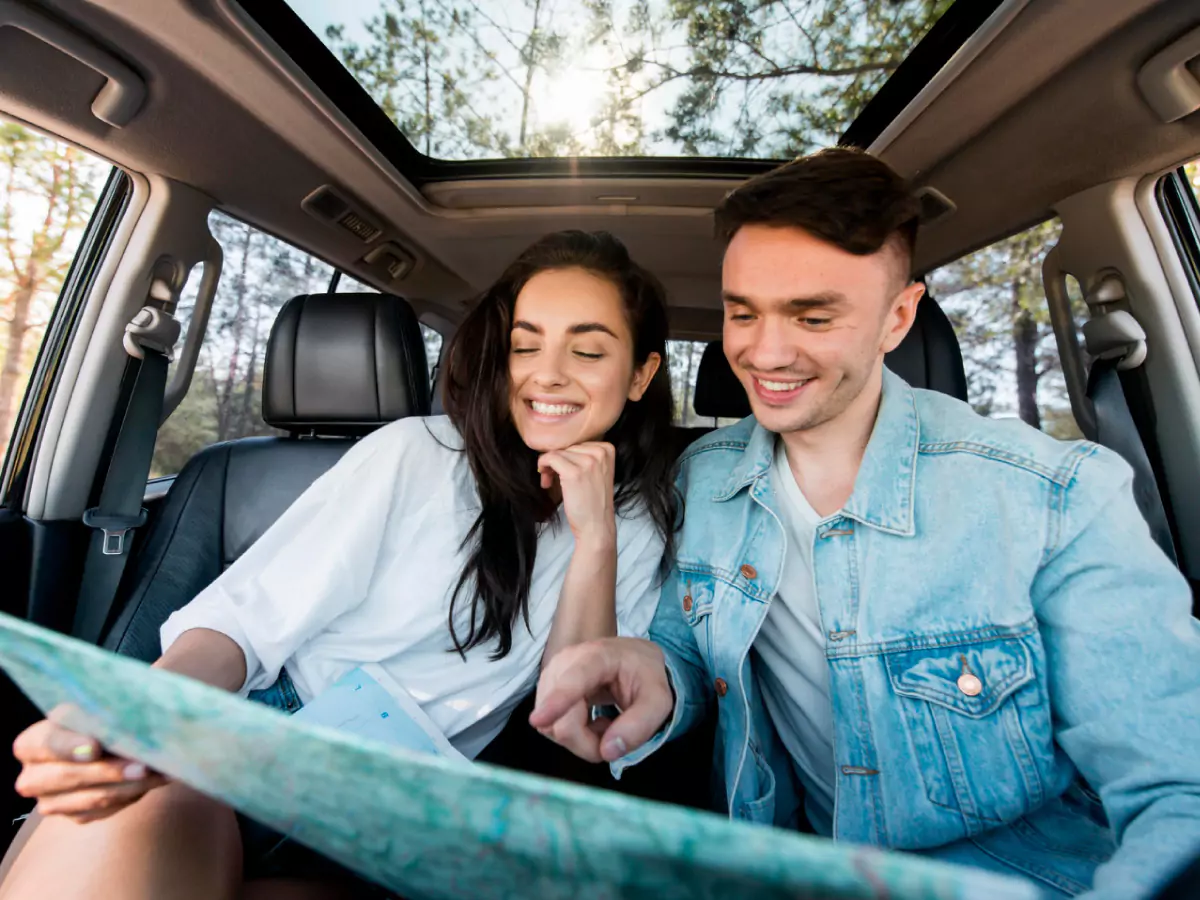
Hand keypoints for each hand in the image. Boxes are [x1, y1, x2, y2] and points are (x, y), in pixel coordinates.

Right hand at [12, 707, 166, 822]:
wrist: (100, 743)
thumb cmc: (96, 720)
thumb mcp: (93, 709)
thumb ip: (101, 715)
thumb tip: (126, 722)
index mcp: (31, 744)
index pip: (47, 744)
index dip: (70, 746)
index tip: (95, 746)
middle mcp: (33, 777)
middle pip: (70, 777)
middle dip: (110, 771)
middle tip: (142, 766)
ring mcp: (52, 802)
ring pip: (94, 797)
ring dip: (131, 786)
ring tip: (160, 773)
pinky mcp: (76, 816)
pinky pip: (106, 810)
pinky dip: (134, 794)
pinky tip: (155, 780)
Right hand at [530, 637, 673, 762]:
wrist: (631, 658)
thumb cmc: (644, 675)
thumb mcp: (658, 700)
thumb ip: (639, 726)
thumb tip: (607, 752)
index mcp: (597, 657)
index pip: (573, 681)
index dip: (556, 702)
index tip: (539, 720)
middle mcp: (565, 663)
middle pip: (561, 720)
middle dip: (587, 742)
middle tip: (615, 734)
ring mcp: (551, 676)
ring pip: (552, 727)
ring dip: (581, 739)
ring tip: (606, 724)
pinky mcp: (545, 691)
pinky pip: (550, 727)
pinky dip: (573, 734)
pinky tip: (591, 722)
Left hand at [537, 442, 615, 544]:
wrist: (596, 526)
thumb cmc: (593, 501)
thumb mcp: (597, 472)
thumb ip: (585, 456)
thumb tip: (558, 445)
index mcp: (607, 449)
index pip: (577, 442)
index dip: (567, 456)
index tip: (563, 471)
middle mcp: (600, 452)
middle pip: (567, 446)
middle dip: (557, 462)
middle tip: (554, 479)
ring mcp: (588, 462)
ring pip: (557, 452)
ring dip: (549, 467)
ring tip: (550, 482)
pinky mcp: (573, 472)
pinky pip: (549, 458)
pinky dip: (543, 467)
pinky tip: (546, 481)